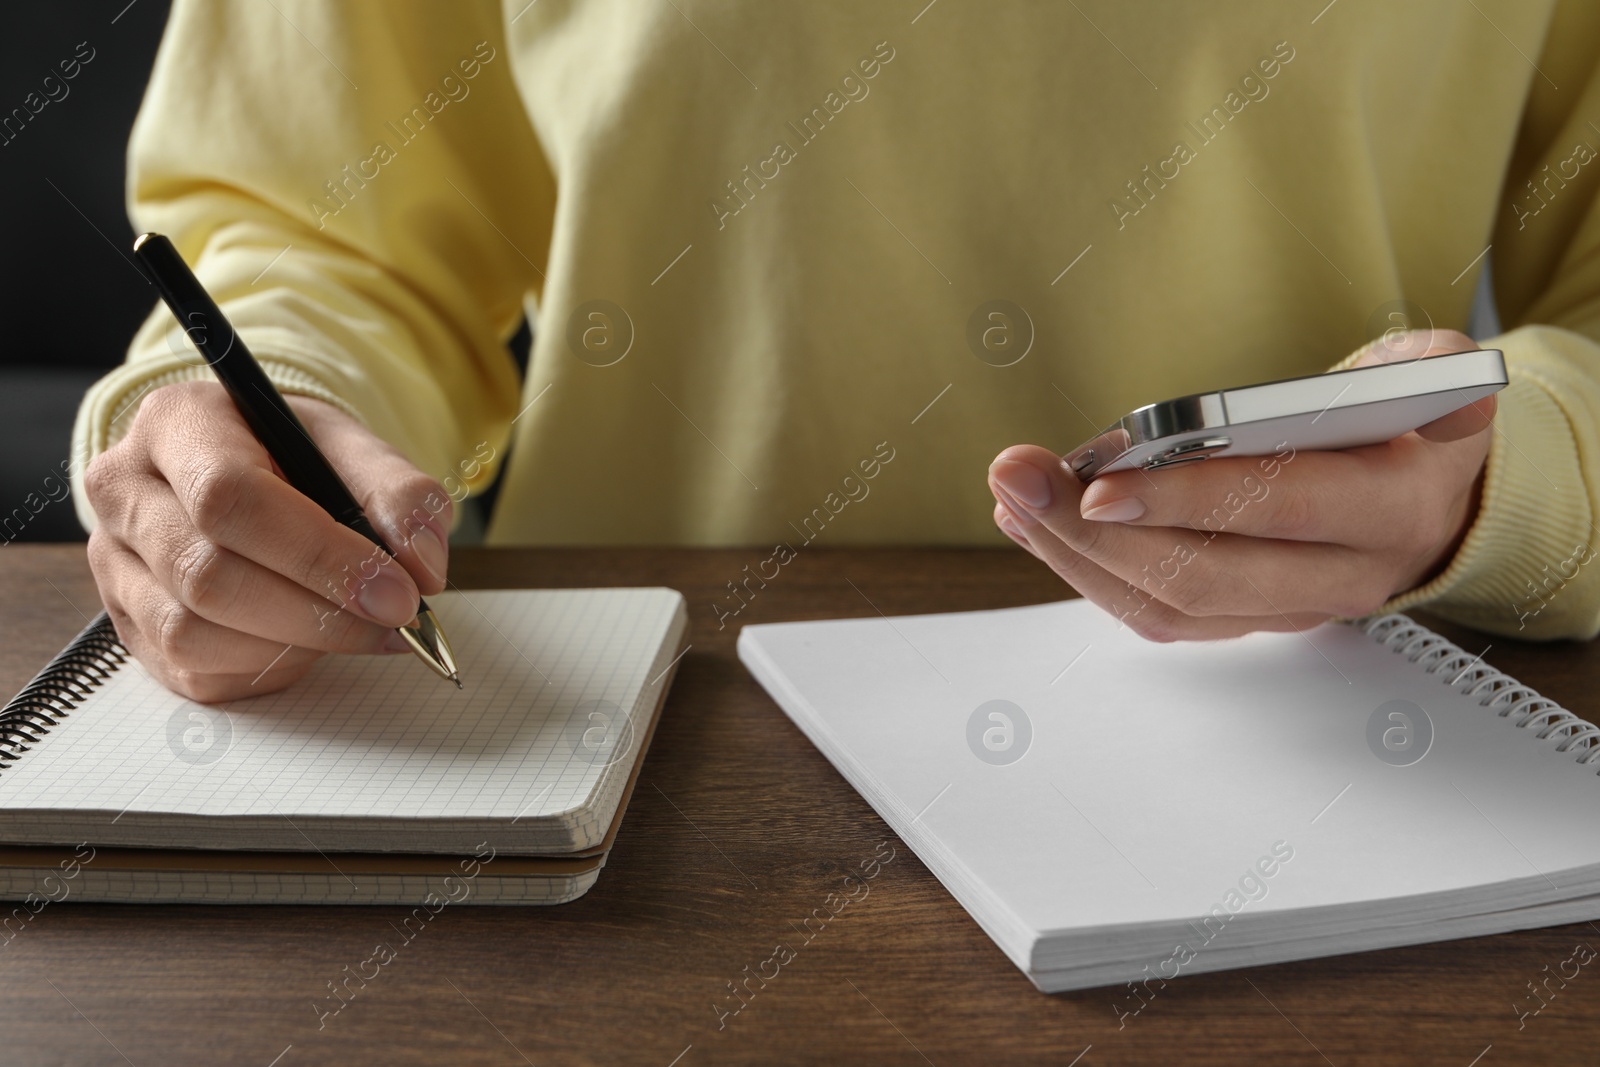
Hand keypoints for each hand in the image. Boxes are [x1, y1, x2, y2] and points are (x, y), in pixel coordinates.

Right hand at [84, 381, 451, 700]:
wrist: (247, 471)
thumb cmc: (295, 457)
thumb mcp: (354, 449)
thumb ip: (401, 495)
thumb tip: (422, 567)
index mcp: (175, 424)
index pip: (230, 498)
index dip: (320, 555)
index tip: (397, 590)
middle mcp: (124, 492)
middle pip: (207, 575)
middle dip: (318, 611)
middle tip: (396, 622)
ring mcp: (115, 565)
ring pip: (194, 633)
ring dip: (296, 644)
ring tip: (357, 628)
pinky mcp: (129, 625)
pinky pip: (195, 670)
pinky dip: (268, 665)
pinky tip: (308, 639)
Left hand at [988, 330, 1496, 639]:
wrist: (1432, 505)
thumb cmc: (1408, 431)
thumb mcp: (1428, 383)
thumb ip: (1419, 370)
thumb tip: (1420, 363)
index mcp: (1393, 507)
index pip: (1281, 508)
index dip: (1188, 500)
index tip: (1101, 482)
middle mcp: (1341, 573)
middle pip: (1202, 574)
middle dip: (1093, 533)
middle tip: (1021, 481)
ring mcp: (1289, 607)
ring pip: (1168, 605)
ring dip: (1073, 554)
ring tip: (1012, 496)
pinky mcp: (1244, 618)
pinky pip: (1155, 611)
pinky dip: (1084, 569)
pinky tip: (1031, 522)